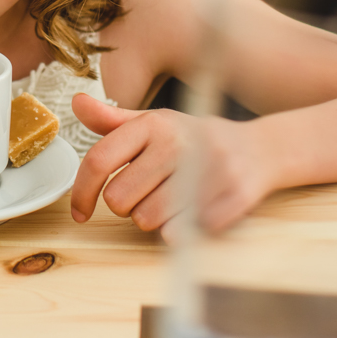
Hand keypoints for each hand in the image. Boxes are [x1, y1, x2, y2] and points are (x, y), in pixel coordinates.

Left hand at [68, 95, 276, 233]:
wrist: (260, 150)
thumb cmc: (197, 139)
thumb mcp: (155, 124)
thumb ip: (113, 121)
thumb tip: (76, 104)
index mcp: (154, 125)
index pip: (98, 160)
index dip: (81, 192)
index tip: (80, 212)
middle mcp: (178, 144)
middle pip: (119, 200)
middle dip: (129, 205)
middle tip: (151, 192)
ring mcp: (206, 170)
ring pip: (147, 220)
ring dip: (155, 219)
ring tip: (176, 200)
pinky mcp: (230, 198)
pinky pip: (181, 234)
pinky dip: (184, 230)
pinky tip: (196, 210)